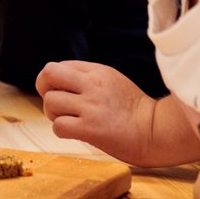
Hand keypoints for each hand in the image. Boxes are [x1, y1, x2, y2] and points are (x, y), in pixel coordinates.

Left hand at [36, 60, 154, 163]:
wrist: (156, 132)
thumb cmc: (134, 109)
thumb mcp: (111, 79)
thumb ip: (87, 75)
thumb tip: (60, 78)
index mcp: (95, 71)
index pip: (57, 66)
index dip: (52, 79)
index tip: (60, 91)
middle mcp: (91, 85)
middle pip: (48, 74)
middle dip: (43, 87)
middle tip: (52, 100)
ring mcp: (90, 107)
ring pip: (50, 101)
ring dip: (52, 113)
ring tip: (65, 119)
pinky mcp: (91, 129)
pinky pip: (59, 125)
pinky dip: (59, 129)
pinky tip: (71, 132)